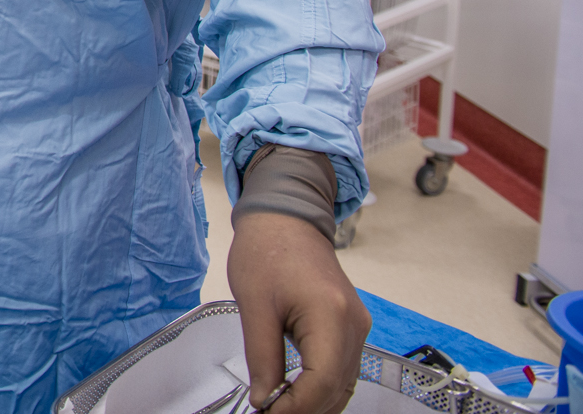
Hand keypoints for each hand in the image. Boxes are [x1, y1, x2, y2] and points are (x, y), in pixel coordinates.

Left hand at [229, 212, 369, 412]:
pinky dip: (323, 387)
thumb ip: (262, 358)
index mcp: (331, 316)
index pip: (322, 383)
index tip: (268, 413)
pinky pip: (343, 369)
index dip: (296, 408)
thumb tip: (265, 399)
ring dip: (315, 403)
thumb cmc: (267, 249)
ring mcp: (357, 326)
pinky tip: (296, 393)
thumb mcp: (254, 306)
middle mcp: (353, 325)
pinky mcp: (351, 326)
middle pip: (337, 389)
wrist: (286, 218)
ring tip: (279, 407)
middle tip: (269, 413)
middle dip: (304, 410)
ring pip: (344, 384)